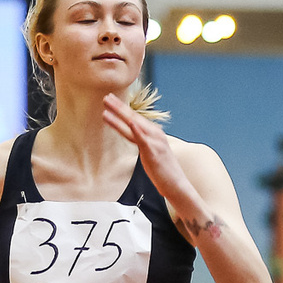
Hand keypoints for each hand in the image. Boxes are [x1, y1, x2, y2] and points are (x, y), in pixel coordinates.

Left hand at [97, 92, 199, 207]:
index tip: (111, 100)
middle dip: (119, 107)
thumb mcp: (151, 153)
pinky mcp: (154, 152)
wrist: (176, 184)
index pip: (135, 118)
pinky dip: (136, 130)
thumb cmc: (162, 171)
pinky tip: (129, 122)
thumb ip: (143, 142)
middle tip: (106, 97)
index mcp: (153, 133)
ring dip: (121, 114)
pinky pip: (143, 139)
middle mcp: (155, 134)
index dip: (122, 108)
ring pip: (134, 125)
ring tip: (107, 107)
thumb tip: (134, 137)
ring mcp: (155, 142)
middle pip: (133, 118)